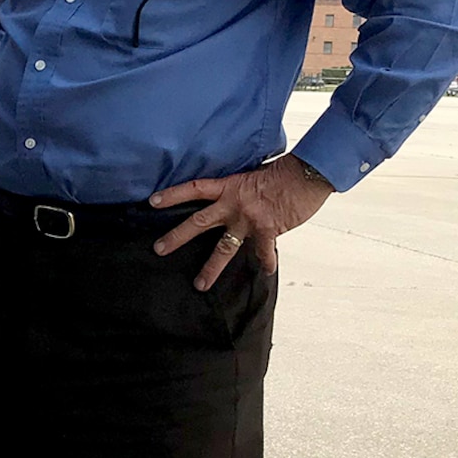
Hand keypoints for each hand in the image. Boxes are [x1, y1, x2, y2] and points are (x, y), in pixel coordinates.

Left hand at [150, 154, 332, 290]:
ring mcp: (249, 219)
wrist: (306, 174)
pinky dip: (266, 262)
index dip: (172, 195)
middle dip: (177, 237)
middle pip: (198, 222)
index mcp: (229, 187)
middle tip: (159, 249)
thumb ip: (237, 191)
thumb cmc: (283, 172)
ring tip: (200, 284)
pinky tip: (266, 271)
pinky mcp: (268, 230)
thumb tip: (227, 201)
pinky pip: (263, 253)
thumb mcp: (252, 176)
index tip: (152, 202)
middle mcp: (234, 204)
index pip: (194, 189)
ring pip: (224, 248)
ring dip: (211, 268)